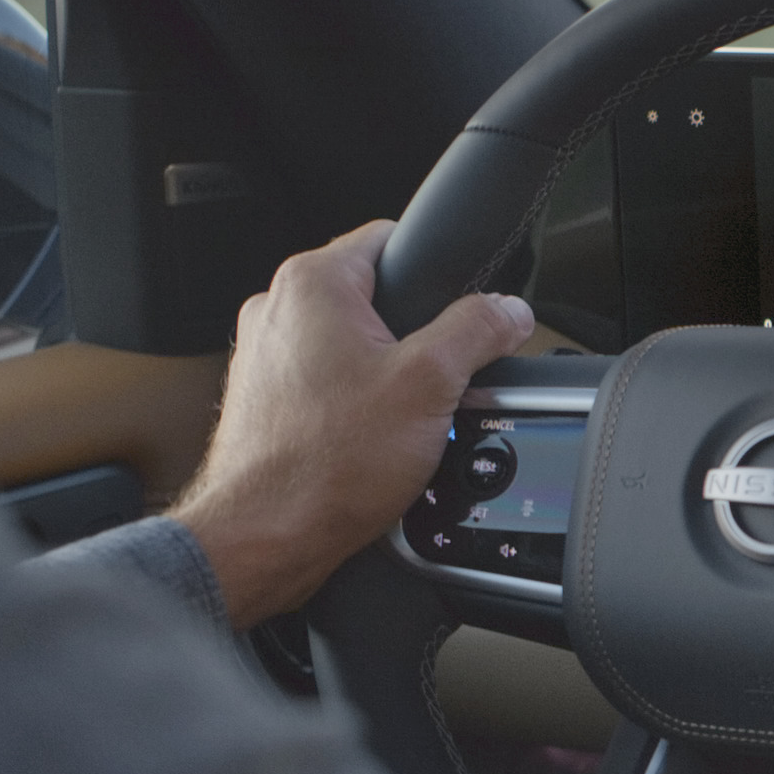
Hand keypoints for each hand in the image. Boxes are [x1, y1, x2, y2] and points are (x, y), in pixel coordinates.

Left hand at [169, 221, 534, 628]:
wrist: (265, 536)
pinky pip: (330, 384)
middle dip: (418, 336)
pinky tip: (374, 444)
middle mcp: (278, 310)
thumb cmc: (325, 463)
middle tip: (440, 380)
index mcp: (313, 283)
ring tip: (405, 420)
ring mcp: (265, 356)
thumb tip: (509, 310)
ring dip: (387, 376)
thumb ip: (478, 331)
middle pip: (376, 297)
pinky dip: (357, 407)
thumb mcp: (431, 384)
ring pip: (353, 345)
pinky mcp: (265, 400)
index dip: (440, 270)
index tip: (465, 305)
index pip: (391, 237)